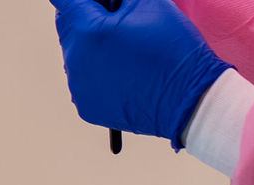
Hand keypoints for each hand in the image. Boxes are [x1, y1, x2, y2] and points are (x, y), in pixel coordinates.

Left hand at [50, 0, 229, 146]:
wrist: (188, 98)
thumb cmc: (173, 51)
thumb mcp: (148, 3)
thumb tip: (104, 1)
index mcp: (87, 31)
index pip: (64, 2)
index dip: (80, 0)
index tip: (91, 2)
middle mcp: (76, 60)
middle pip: (68, 27)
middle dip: (87, 19)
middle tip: (117, 21)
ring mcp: (79, 86)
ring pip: (75, 55)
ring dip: (91, 47)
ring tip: (125, 50)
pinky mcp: (87, 106)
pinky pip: (84, 80)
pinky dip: (97, 72)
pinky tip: (124, 71)